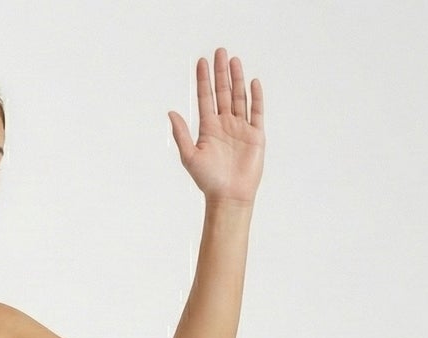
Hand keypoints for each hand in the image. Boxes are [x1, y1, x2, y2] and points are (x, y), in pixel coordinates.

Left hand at [168, 48, 264, 204]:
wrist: (229, 196)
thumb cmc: (208, 180)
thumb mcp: (190, 156)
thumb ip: (181, 134)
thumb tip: (170, 112)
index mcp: (208, 129)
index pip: (205, 98)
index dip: (203, 80)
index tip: (201, 62)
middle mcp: (224, 125)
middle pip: (222, 93)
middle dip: (220, 73)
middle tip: (219, 52)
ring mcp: (241, 128)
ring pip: (239, 97)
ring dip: (237, 79)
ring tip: (234, 60)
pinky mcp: (255, 135)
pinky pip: (256, 111)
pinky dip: (255, 97)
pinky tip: (253, 83)